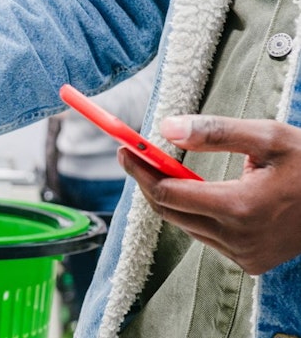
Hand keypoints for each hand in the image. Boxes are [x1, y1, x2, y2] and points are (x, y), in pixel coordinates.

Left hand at [119, 115, 300, 274]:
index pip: (166, 193)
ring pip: (185, 225)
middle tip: (135, 155)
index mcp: (240, 207)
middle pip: (168, 212)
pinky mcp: (249, 263)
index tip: (123, 149)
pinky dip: (195, 214)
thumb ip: (216, 131)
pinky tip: (202, 194)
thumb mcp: (268, 136)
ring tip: (167, 169)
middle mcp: (238, 238)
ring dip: (172, 198)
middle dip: (147, 181)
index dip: (140, 170)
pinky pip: (206, 236)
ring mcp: (244, 255)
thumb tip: (166, 128)